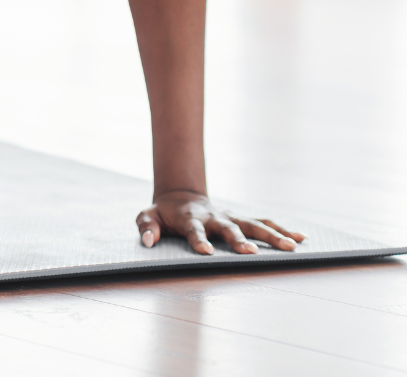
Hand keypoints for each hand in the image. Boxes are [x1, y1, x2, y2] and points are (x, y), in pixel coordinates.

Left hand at [137, 190, 306, 254]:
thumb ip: (147, 226)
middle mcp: (214, 217)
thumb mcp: (148, 216)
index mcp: (190, 218)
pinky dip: (282, 230)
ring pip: (253, 224)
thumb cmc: (164, 212)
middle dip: (239, 240)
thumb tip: (148, 241)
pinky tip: (301, 239)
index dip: (198, 240)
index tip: (206, 252)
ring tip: (291, 247)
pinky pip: (264, 222)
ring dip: (271, 235)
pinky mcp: (241, 218)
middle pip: (229, 228)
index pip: (193, 230)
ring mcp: (230, 217)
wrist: (180, 195)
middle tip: (251, 252)